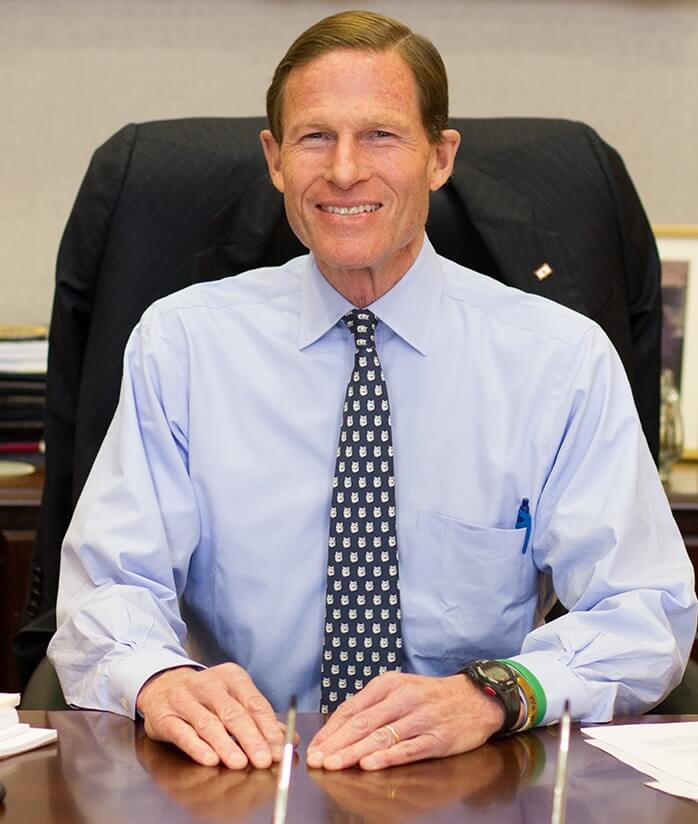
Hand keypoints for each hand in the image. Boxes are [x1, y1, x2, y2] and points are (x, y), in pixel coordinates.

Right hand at [136, 663, 286, 769]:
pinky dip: (197, 747)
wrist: (162, 684)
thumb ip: (260, 718)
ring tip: (239, 762)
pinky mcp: (165, 716)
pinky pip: (182, 732)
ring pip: (208, 723)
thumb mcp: (233, 697)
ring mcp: (184, 699)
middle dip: (251, 738)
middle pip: (233, 713)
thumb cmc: (205, 695)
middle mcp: (208, 685)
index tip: (279, 749)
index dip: (268, 728)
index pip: (255, 703)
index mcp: (232, 677)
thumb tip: (289, 739)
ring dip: (225, 744)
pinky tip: (210, 759)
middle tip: (263, 760)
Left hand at [306, 671, 504, 770]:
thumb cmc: (431, 696)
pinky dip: (387, 757)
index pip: (353, 708)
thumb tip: (340, 727)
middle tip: (317, 759)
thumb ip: (374, 705)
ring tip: (334, 764)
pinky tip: (370, 765)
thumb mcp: (401, 689)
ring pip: (381, 736)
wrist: (475, 698)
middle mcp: (403, 698)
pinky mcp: (437, 738)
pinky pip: (408, 749)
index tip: (315, 747)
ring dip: (354, 752)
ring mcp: (421, 718)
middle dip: (336, 743)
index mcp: (389, 684)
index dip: (331, 729)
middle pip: (363, 723)